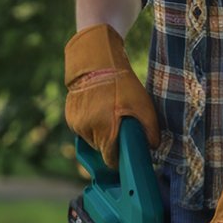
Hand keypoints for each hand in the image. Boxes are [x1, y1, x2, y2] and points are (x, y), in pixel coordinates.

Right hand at [64, 24, 160, 168]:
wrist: (96, 62)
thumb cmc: (121, 84)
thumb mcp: (142, 105)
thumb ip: (150, 129)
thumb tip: (152, 147)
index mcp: (105, 130)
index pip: (110, 160)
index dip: (119, 159)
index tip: (125, 154)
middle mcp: (88, 130)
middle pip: (101, 150)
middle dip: (111, 142)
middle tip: (120, 126)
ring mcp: (76, 124)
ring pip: (91, 140)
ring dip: (100, 133)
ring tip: (109, 115)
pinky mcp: (70, 117)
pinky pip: (82, 130)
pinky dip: (91, 125)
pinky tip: (98, 110)